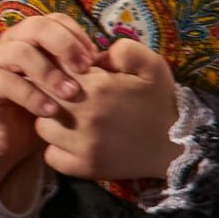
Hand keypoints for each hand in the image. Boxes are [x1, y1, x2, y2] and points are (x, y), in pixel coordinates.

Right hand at [0, 13, 99, 183]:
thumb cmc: (45, 103)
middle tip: (86, 70)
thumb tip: (108, 59)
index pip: (55, 20)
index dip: (76, 35)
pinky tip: (50, 111)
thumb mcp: (66, 84)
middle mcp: (12, 41)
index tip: (96, 59)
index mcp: (33, 36)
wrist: (11, 135)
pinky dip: (32, 96)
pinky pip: (6, 82)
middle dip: (64, 46)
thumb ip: (82, 69)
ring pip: (20, 52)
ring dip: (49, 72)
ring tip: (70, 93)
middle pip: (36, 27)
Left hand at [35, 37, 180, 181]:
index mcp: (97, 87)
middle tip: (68, 95)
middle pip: (42, 97)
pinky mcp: (84, 168)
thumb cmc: (160, 102)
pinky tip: (72, 140)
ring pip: (42, 126)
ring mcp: (82, 145)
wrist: (176, 145)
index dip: (60, 68)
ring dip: (51, 120)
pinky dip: (56, 149)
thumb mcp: (152, 65)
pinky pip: (51, 156)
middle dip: (51, 92)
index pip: (55, 68)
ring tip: (70, 117)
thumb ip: (125, 49)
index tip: (72, 73)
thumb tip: (95, 52)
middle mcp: (84, 116)